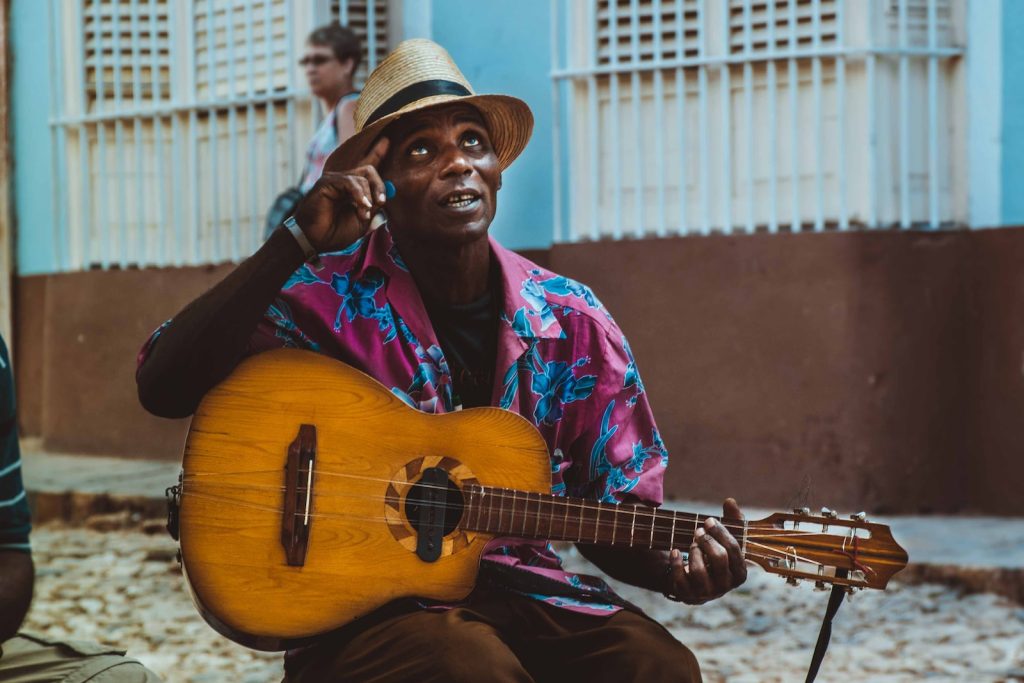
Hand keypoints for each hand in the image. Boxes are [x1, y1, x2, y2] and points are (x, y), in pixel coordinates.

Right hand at [291, 137, 389, 252]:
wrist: (315, 240)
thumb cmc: (335, 233)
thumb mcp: (362, 220)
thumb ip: (373, 205)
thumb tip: (386, 192)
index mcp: (352, 190)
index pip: (367, 168)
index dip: (377, 153)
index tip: (387, 141)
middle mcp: (344, 182)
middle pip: (369, 170)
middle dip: (379, 186)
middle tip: (382, 202)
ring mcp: (335, 180)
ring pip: (362, 176)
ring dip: (368, 197)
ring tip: (364, 213)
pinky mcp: (327, 182)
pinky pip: (350, 182)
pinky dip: (359, 194)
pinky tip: (361, 207)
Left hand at [664, 498, 746, 603]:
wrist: (697, 581)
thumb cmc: (715, 555)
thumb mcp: (725, 540)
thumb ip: (731, 520)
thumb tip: (730, 501)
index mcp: (740, 573)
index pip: (734, 550)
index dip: (721, 533)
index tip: (708, 520)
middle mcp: (725, 586)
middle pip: (719, 558)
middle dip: (707, 540)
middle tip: (698, 531)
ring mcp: (707, 593)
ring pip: (699, 570)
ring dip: (693, 551)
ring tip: (692, 544)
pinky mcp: (688, 595)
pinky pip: (680, 578)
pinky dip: (676, 561)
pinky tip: (674, 550)